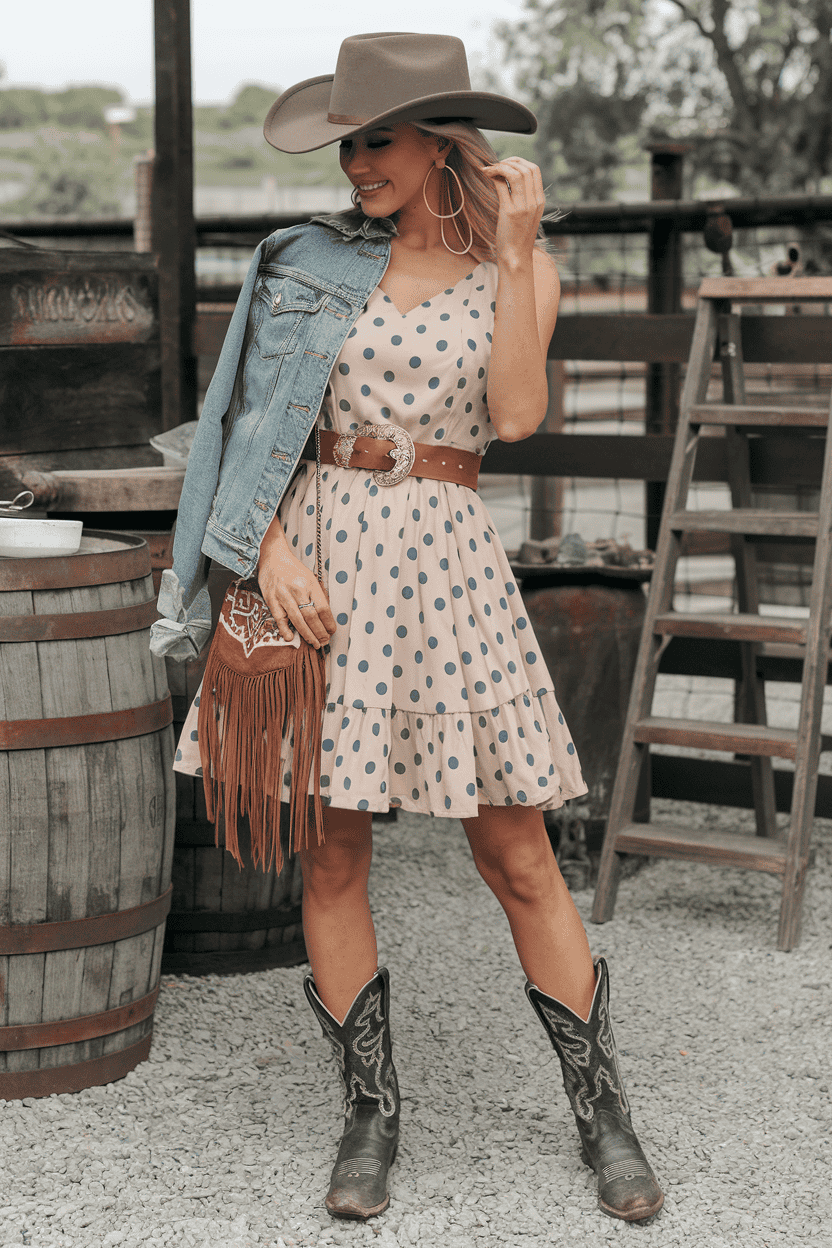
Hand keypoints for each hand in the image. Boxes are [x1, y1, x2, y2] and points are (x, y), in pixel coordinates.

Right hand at [257, 517, 335, 648]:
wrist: (272, 557)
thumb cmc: (293, 569)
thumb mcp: (310, 578)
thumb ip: (317, 595)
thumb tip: (325, 617)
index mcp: (310, 583)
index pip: (323, 607)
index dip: (328, 622)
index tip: (332, 631)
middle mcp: (297, 589)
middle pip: (311, 616)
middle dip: (319, 632)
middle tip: (324, 642)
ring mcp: (283, 595)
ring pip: (297, 620)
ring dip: (307, 634)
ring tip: (314, 643)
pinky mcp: (270, 599)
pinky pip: (279, 618)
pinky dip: (285, 629)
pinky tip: (291, 638)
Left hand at [480, 157, 545, 265]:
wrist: (516, 257)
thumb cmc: (517, 236)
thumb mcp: (526, 213)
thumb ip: (522, 196)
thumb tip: (507, 176)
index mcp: (539, 200)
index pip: (534, 170)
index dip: (519, 161)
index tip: (506, 164)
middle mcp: (534, 202)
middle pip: (526, 168)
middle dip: (509, 161)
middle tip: (495, 165)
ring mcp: (523, 207)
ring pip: (515, 174)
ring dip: (500, 167)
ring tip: (489, 169)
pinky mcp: (510, 212)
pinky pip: (501, 186)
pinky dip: (493, 176)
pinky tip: (486, 175)